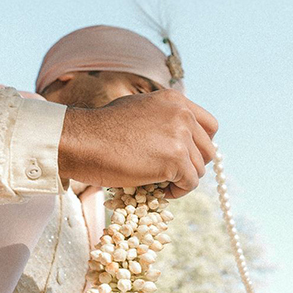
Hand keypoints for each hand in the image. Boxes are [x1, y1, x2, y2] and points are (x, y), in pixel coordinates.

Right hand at [58, 90, 218, 195]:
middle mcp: (182, 114)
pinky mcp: (175, 159)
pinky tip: (160, 190)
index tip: (186, 157)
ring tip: (160, 183)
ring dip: (183, 180)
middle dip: (192, 165)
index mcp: (175, 100)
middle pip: (208, 150)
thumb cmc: (101, 129)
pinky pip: (190, 183)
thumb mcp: (138, 109)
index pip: (211, 126)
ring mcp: (180, 136)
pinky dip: (178, 191)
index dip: (201, 145)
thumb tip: (179, 133)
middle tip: (171, 174)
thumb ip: (162, 117)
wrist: (82, 140)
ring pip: (200, 169)